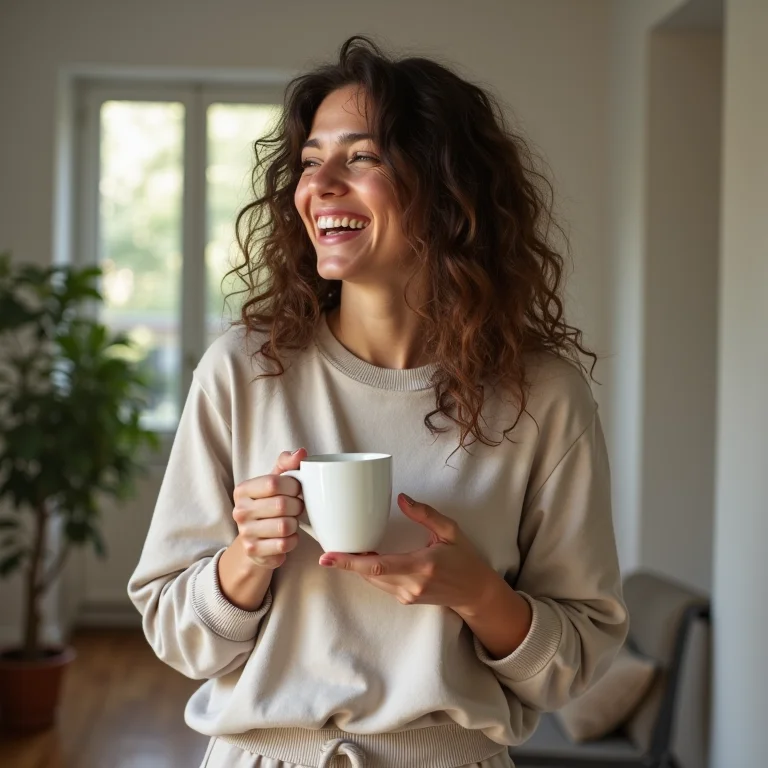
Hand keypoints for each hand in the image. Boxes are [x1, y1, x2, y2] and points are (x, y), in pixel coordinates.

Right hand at [231, 448, 306, 569]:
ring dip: (295, 524)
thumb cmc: (269, 503)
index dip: (293, 486)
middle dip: (297, 506)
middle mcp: (239, 511)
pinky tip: (287, 536)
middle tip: (296, 507)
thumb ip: (287, 463)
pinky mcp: (254, 552)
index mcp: (243, 490)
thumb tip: (301, 453)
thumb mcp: (275, 481)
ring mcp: (245, 533)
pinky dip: (293, 541)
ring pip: (285, 526)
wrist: (255, 538)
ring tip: (291, 521)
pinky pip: (285, 545)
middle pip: (282, 505)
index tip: (297, 489)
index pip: (274, 483)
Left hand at [318, 493, 499, 614]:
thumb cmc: (465, 559)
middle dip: (347, 562)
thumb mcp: (451, 531)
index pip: (378, 566)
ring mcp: (407, 595)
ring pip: (372, 581)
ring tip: (343, 550)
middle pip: (369, 575)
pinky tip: (365, 558)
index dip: (350, 562)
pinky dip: (369, 572)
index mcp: (421, 566)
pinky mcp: (406, 599)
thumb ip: (426, 514)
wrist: (476, 593)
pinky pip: (380, 584)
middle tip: (330, 547)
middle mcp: (411, 585)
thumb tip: (401, 498)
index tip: (327, 558)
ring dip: (357, 567)